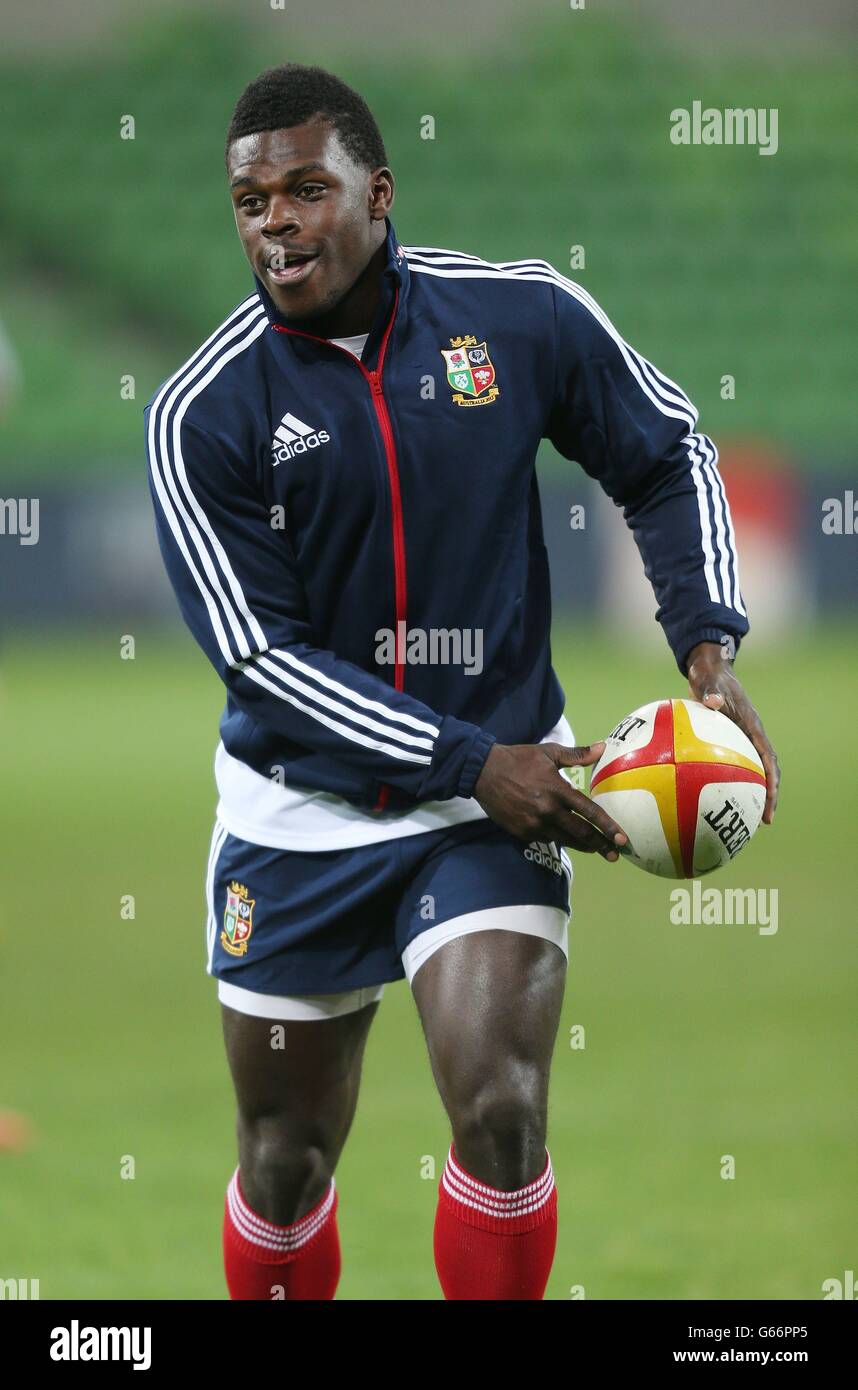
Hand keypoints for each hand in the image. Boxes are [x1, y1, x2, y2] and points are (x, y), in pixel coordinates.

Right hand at [473, 741, 628, 859]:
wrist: (483, 772)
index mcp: (557, 790)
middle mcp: (548, 811)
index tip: (622, 838)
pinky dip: (559, 839)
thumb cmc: (519, 759)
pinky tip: (568, 839)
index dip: (608, 827)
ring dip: (583, 846)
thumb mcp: (549, 752)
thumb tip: (602, 748)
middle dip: (601, 845)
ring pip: (565, 840)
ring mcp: (534, 824)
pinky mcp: (522, 832)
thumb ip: (577, 754)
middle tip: (615, 854)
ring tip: (597, 850)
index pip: (589, 812)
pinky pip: (546, 838)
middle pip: (581, 834)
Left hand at [686, 640, 779, 823]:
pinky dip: (726, 782)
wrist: (709, 669)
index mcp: (752, 726)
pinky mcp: (728, 741)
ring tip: (744, 819)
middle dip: (769, 796)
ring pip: (751, 771)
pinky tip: (710, 799)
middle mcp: (751, 735)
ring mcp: (741, 739)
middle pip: (766, 771)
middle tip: (764, 820)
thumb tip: (713, 702)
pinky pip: (729, 765)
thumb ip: (711, 692)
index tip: (771, 798)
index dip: (772, 779)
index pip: (768, 758)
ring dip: (751, 793)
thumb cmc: (710, 676)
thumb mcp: (709, 682)